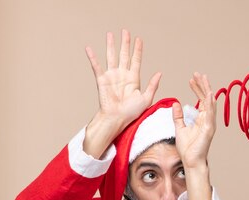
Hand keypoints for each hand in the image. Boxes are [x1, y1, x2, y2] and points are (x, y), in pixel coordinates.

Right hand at [84, 30, 160, 157]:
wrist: (117, 119)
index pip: (136, 60)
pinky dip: (92, 57)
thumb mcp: (146, 98)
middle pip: (124, 55)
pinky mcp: (101, 80)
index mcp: (133, 79)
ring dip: (111, 45)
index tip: (139, 39)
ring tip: (110, 34)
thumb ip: (153, 85)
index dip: (137, 50)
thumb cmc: (131, 113)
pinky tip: (89, 48)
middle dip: (125, 43)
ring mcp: (111, 76)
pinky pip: (96, 66)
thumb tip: (159, 73)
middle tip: (125, 31)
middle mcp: (122, 75)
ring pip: (111, 57)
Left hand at [173, 73, 216, 168]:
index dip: (197, 89)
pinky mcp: (209, 129)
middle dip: (203, 86)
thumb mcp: (179, 127)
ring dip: (207, 90)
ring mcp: (209, 124)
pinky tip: (209, 94)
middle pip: (206, 99)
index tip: (191, 79)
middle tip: (198, 74)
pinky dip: (210, 103)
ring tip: (204, 79)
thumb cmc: (187, 148)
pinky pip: (211, 114)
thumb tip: (176, 103)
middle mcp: (207, 120)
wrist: (190, 161)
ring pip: (210, 103)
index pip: (200, 100)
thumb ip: (178, 116)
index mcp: (201, 119)